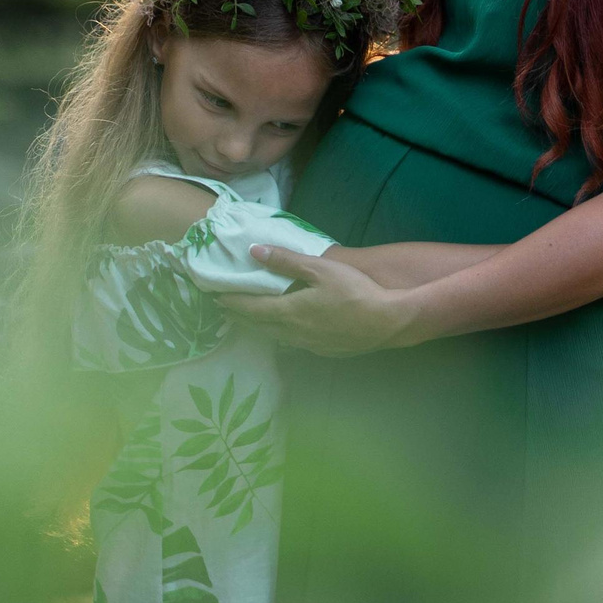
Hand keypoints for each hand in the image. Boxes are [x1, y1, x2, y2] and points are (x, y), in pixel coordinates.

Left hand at [229, 246, 417, 355]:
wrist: (387, 322)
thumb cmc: (354, 290)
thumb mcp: (320, 268)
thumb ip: (286, 261)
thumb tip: (253, 251)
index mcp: (289, 311)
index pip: (251, 309)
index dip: (232, 304)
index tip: (215, 298)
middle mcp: (293, 333)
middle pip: (259, 326)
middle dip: (240, 317)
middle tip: (224, 311)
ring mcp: (308, 345)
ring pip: (275, 337)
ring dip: (258, 328)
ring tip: (248, 320)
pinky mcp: (323, 351)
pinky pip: (292, 343)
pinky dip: (280, 335)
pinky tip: (284, 333)